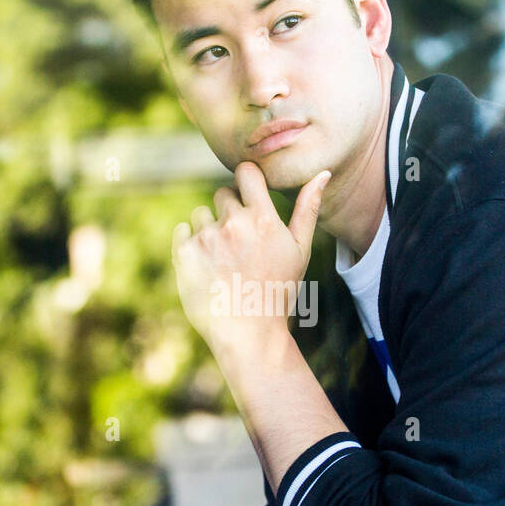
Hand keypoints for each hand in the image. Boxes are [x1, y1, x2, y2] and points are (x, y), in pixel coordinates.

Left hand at [171, 161, 330, 353]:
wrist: (248, 333)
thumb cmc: (277, 291)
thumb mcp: (300, 251)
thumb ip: (308, 209)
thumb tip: (322, 173)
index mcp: (262, 219)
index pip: (246, 172)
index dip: (246, 181)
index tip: (248, 197)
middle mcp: (233, 224)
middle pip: (222, 194)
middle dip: (229, 212)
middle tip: (239, 244)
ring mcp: (206, 238)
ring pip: (201, 214)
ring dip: (209, 228)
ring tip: (223, 260)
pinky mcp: (184, 253)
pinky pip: (182, 230)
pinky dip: (190, 244)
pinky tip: (206, 266)